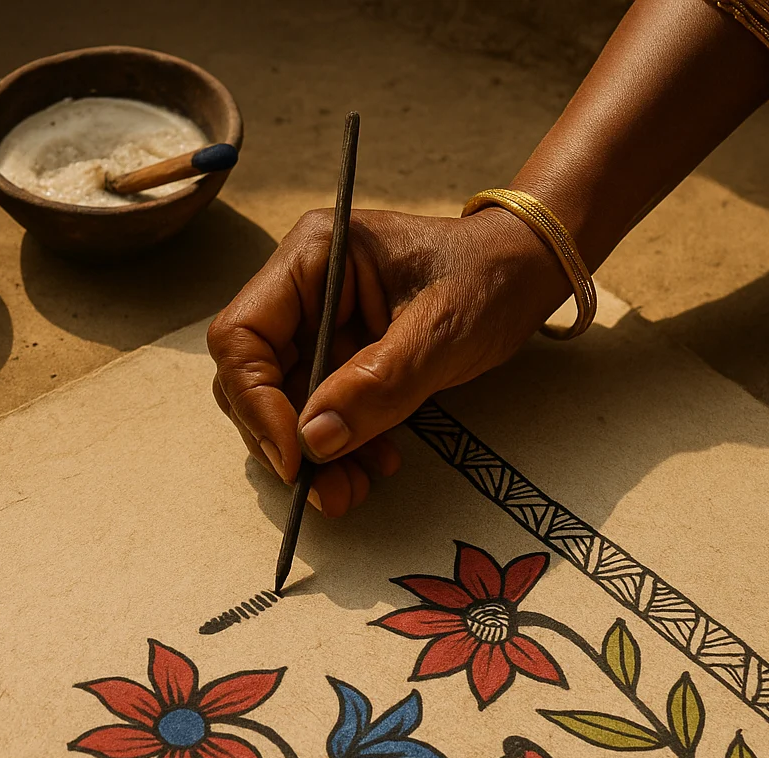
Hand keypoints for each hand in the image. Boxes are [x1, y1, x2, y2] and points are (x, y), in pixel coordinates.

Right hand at [207, 206, 567, 515]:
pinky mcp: (335, 357)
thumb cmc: (489, 278)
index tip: (294, 455)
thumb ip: (376, 385)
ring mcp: (313, 326)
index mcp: (311, 256)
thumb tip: (313, 443)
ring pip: (280, 404)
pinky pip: (316, 413)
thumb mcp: (439, 332)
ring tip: (352, 491)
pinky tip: (373, 464)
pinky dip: (337, 448)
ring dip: (310, 455)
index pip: (242, 335)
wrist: (527, 272)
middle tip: (325, 490)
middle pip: (250, 376)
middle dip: (282, 439)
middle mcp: (298, 290)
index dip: (255, 400)